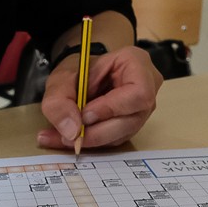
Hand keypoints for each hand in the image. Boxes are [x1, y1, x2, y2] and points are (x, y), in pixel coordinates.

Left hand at [37, 45, 161, 150]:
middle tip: (66, 136)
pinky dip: (90, 142)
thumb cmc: (77, 70)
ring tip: (61, 137)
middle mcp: (147, 89)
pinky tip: (70, 138)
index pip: (137, 93)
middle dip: (96, 132)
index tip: (84, 116)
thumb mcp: (61, 78)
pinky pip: (114, 140)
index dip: (111, 108)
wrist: (79, 77)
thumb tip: (71, 130)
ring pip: (122, 135)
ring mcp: (142, 110)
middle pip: (131, 120)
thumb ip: (60, 100)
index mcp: (137, 64)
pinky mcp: (131, 126)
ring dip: (91, 140)